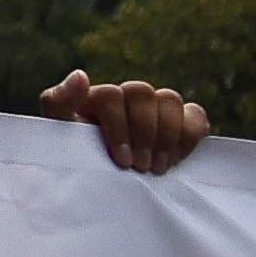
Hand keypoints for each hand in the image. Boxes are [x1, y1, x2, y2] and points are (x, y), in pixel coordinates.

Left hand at [42, 72, 210, 173]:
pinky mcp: (181, 122)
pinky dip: (191, 135)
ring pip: (170, 99)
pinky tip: (176, 158)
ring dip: (168, 136)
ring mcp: (156, 108)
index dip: (118, 126)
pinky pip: (195, 115)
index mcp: (97, 97)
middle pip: (143, 93)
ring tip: (158, 167)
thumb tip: (81, 75)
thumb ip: (59, 102)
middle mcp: (127, 97)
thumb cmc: (77, 156)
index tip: (122, 159)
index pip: (111, 94)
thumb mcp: (60, 133)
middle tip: (142, 166)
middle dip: (144, 133)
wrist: (100, 181)